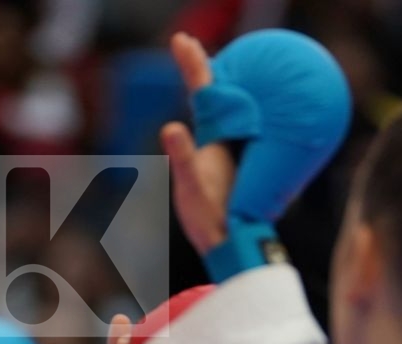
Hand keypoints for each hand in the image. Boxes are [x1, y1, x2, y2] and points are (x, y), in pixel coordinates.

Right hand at [162, 33, 234, 257]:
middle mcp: (218, 142)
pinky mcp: (212, 170)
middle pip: (210, 96)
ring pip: (214, 114)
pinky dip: (205, 124)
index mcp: (214, 138)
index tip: (182, 40)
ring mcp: (216, 156)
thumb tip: (171, 128)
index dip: (193, 64)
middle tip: (187, 45)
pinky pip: (209, 138)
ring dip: (205, 91)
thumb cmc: (214, 218)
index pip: (204, 92)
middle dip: (197, 69)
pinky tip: (203, 125)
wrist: (229, 245)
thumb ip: (183, 157)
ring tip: (195, 69)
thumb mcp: (194, 187)